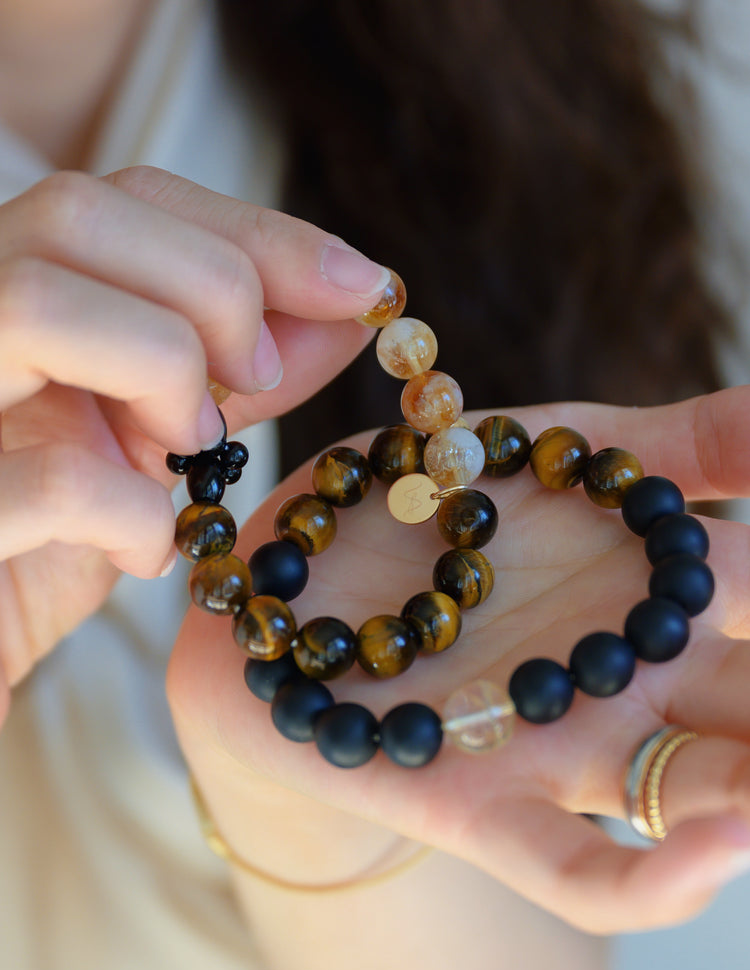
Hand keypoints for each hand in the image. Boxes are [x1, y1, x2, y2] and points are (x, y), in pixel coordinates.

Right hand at [0, 165, 388, 713]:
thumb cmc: (45, 547)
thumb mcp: (153, 443)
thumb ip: (239, 369)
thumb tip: (352, 306)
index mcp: (6, 300)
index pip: (127, 198)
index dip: (259, 232)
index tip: (365, 287)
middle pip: (76, 213)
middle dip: (215, 286)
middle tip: (258, 378)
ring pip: (36, 300)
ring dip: (162, 366)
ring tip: (190, 447)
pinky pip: (56, 481)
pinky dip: (135, 515)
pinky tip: (143, 551)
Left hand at [169, 387, 749, 933]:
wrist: (288, 575)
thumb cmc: (439, 505)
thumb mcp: (573, 447)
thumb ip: (699, 441)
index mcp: (668, 603)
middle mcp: (633, 686)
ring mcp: (559, 749)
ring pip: (698, 795)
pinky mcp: (471, 802)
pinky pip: (572, 869)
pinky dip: (649, 877)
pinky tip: (720, 853)